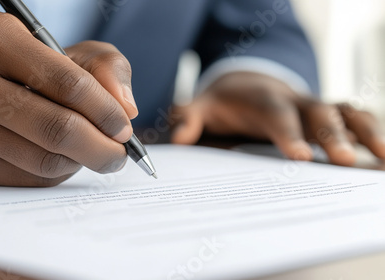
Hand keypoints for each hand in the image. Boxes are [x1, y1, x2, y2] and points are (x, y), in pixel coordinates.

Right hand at [0, 10, 138, 185]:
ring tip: (90, 153)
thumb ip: (106, 67)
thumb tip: (126, 108)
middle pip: (55, 128)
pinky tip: (60, 159)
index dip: (106, 111)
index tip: (124, 128)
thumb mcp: (66, 52)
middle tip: (118, 154)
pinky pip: (27, 180)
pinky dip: (55, 174)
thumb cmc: (23, 69)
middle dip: (100, 147)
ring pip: (43, 160)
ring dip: (79, 162)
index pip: (67, 82)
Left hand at [171, 72, 384, 165]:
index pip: (277, 114)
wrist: (247, 85)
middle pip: (318, 114)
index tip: (300, 156)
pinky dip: (372, 135)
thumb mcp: (202, 106)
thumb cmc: (226, 102)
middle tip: (343, 162)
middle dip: (332, 136)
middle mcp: (295, 101)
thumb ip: (189, 118)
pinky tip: (382, 159)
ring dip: (366, 133)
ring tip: (382, 160)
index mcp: (263, 99)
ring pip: (347, 113)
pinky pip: (356, 120)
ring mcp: (315, 107)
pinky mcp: (328, 115)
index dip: (288, 133)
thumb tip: (179, 137)